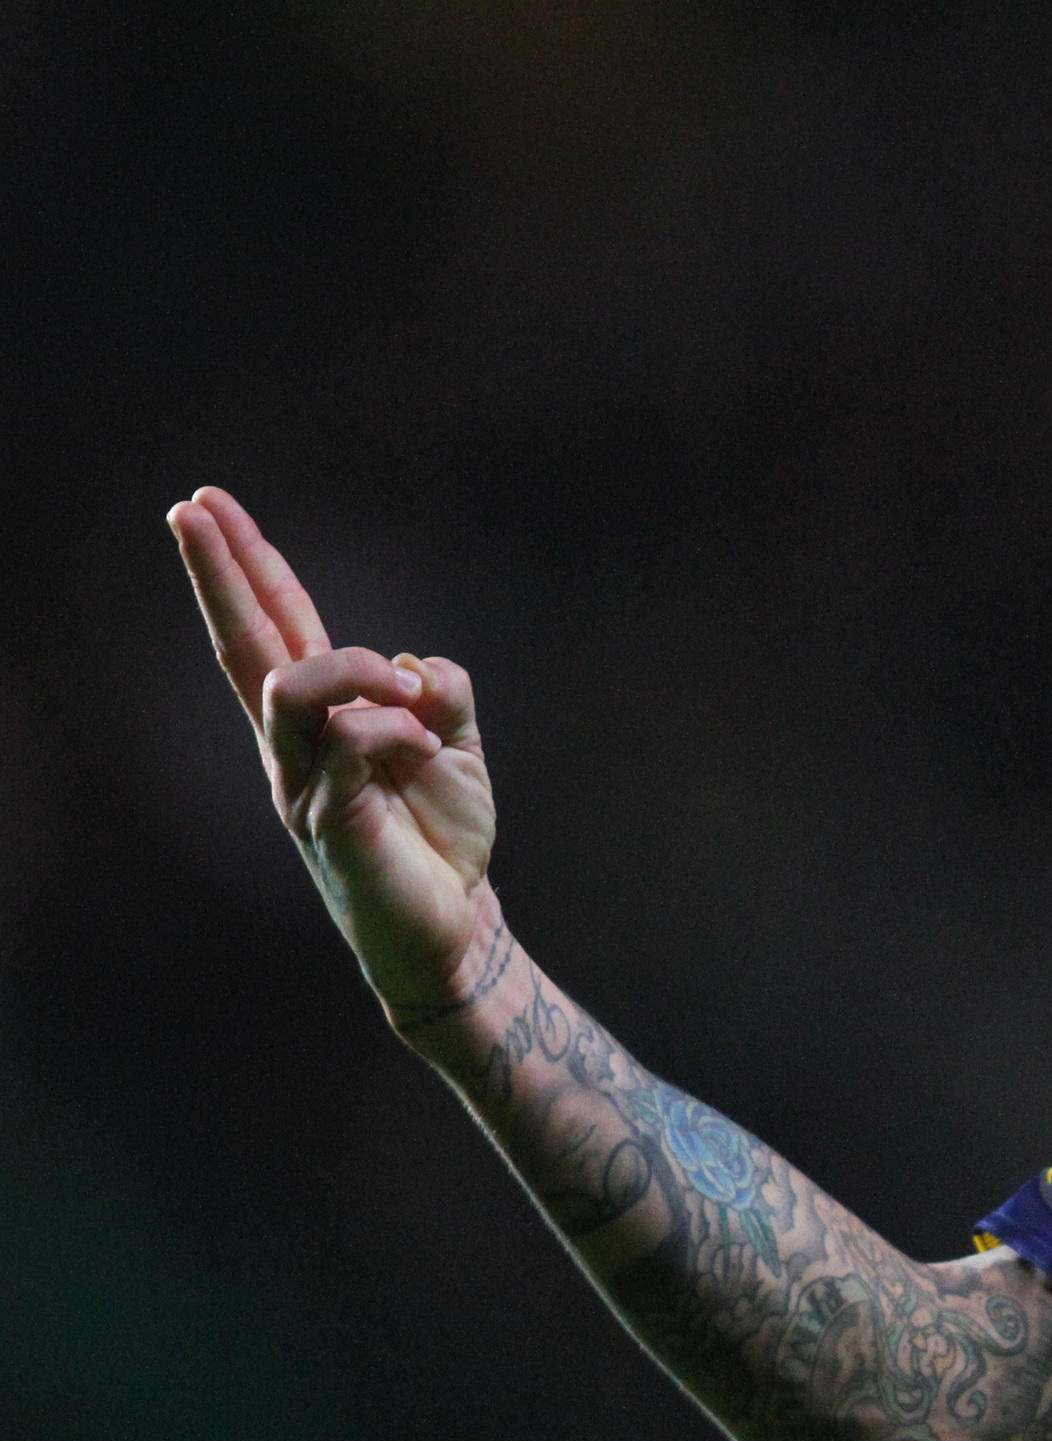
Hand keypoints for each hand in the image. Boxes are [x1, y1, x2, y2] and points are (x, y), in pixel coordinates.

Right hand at [169, 487, 500, 1022]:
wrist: (454, 922)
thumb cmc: (444, 836)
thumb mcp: (458, 745)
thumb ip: (442, 695)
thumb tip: (416, 663)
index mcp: (324, 718)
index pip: (277, 627)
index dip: (247, 568)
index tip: (207, 505)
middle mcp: (298, 744)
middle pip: (248, 645)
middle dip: (221, 573)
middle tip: (191, 508)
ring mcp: (303, 781)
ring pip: (292, 686)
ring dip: (354, 668)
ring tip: (407, 695)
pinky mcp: (327, 819)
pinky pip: (347, 745)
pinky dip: (398, 733)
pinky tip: (430, 754)